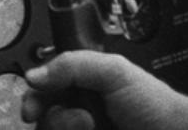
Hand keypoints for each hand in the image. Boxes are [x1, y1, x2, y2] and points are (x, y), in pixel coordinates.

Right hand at [24, 52, 187, 129]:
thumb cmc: (155, 106)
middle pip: (43, 118)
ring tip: (95, 128)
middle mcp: (80, 111)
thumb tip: (34, 75)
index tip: (32, 109)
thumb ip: (73, 65)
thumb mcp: (115, 72)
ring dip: (69, 129)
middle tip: (82, 121)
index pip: (43, 89)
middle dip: (58, 119)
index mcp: (82, 85)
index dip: (34, 98)